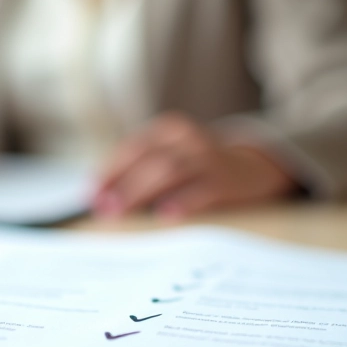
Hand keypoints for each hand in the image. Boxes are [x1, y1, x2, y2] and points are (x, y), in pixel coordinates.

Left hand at [94, 113, 295, 218]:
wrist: (256, 169)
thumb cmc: (200, 169)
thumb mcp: (173, 158)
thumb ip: (142, 172)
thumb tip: (102, 198)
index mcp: (169, 131)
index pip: (132, 149)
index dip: (109, 171)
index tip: (91, 194)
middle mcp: (188, 139)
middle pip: (148, 161)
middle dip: (121, 185)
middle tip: (103, 208)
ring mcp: (209, 158)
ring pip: (170, 172)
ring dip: (140, 193)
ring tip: (121, 212)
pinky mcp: (227, 181)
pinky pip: (202, 190)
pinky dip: (182, 202)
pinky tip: (165, 215)